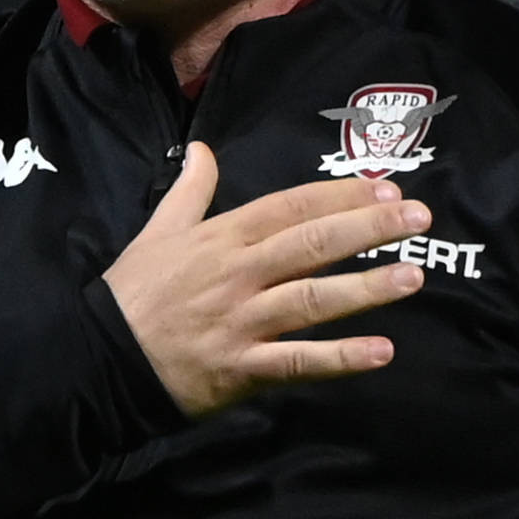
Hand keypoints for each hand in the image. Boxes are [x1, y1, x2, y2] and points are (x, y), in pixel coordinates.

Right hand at [102, 143, 426, 416]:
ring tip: (413, 277)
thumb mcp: (156, 232)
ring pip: (312, 300)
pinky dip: (340, 359)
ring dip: (365, 288)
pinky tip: (381, 352)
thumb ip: (189, 192)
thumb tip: (202, 148)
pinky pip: (297, 363)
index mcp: (222, 238)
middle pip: (311, 244)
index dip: (340, 195)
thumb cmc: (133, 295)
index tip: (385, 186)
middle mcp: (238, 275)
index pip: (290, 207)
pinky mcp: (241, 369)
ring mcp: (242, 323)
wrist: (100, 359)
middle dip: (368, 228)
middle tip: (418, 218)